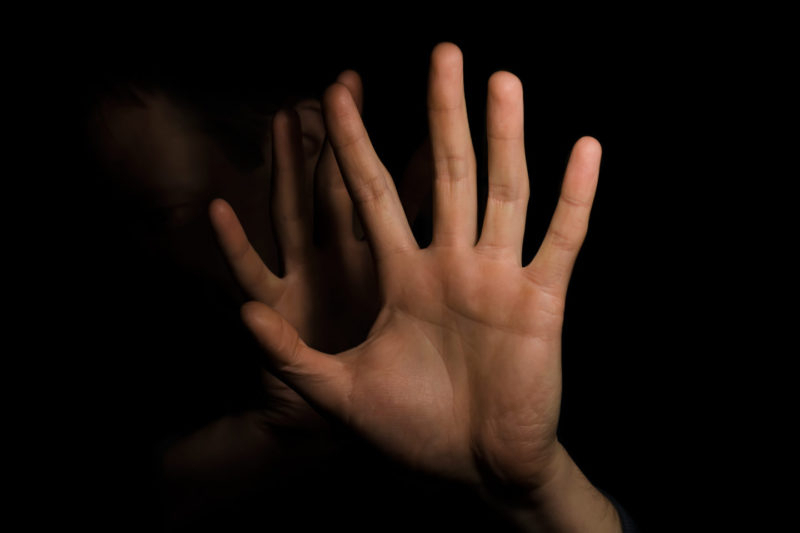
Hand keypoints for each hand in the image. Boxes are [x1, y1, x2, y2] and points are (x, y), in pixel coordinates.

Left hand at [240, 41, 601, 496]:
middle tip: (443, 51)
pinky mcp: (541, 302)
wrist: (477, 469)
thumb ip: (290, 355)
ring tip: (501, 79)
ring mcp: (498, 278)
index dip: (354, 147)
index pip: (374, 195)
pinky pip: (562, 241)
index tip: (335, 95)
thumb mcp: (340, 391)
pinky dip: (575, 198)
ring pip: (504, 192)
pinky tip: (586, 147)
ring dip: (505, 136)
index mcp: (403, 276)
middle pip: (446, 174)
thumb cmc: (413, 432)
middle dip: (441, 114)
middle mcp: (451, 264)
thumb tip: (240, 312)